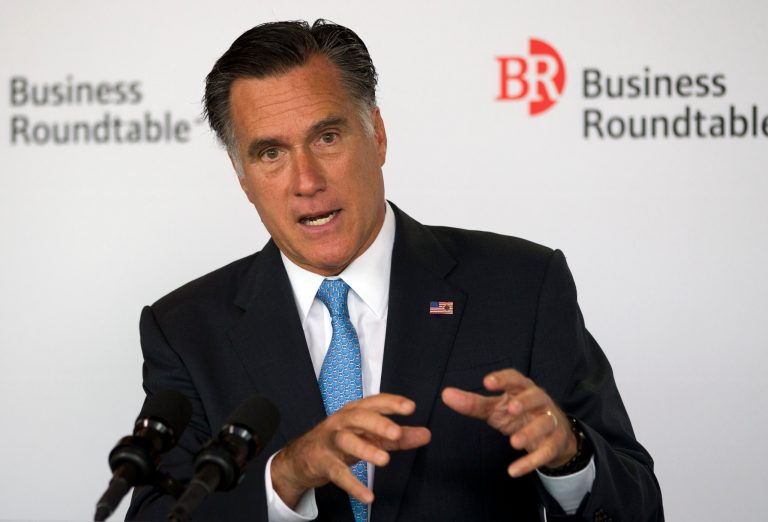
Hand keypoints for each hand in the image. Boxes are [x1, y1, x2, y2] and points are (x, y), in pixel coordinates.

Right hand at [270, 393, 430, 507]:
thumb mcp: (369, 436)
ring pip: (347, 441)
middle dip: (378, 423)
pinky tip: (368, 496)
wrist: (302, 457)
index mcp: (354, 412)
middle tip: (396, 433)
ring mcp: (330, 442)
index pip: (374, 403)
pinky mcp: (323, 463)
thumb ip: (398, 437)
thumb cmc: (340, 441)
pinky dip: (353, 485)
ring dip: (365, 449)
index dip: (391, 403)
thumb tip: (426, 434)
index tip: (410, 407)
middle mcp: (341, 422)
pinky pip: (338, 474)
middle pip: (359, 418)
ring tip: (385, 460)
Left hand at [441, 368, 575, 476]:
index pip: (515, 378)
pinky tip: (513, 471)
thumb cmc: (518, 415)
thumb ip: (473, 403)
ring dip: (530, 432)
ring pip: (544, 424)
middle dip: (525, 402)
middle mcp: (539, 402)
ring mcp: (549, 422)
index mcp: (522, 389)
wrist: (552, 434)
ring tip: (513, 442)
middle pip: (536, 397)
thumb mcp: (495, 409)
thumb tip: (446, 394)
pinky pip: (545, 452)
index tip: (486, 382)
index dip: (502, 379)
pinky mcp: (554, 443)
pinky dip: (530, 462)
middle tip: (511, 409)